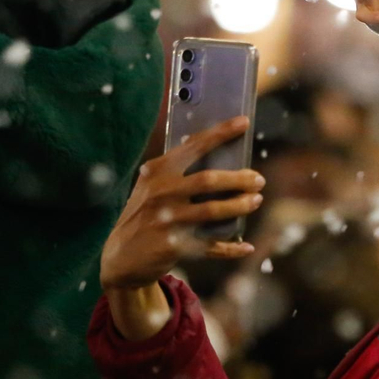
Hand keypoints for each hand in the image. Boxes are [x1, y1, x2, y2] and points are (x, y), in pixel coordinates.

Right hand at [101, 117, 262, 291]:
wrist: (120, 257)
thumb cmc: (144, 214)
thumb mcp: (151, 186)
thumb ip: (176, 170)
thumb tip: (219, 151)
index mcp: (157, 171)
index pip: (193, 146)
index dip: (221, 132)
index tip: (244, 122)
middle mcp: (161, 193)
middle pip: (209, 180)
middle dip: (240, 179)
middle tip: (259, 180)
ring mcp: (167, 220)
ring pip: (214, 211)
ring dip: (241, 206)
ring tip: (255, 201)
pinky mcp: (173, 246)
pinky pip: (211, 246)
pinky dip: (232, 248)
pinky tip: (246, 246)